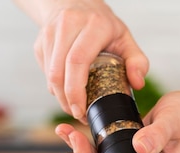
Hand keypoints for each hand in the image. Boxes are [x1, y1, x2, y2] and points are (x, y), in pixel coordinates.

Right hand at [25, 0, 147, 121]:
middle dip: (66, 100)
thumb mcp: (126, 40)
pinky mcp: (41, 41)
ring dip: (60, 96)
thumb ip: (138, 62)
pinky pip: (45, 71)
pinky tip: (67, 93)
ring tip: (74, 108)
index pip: (77, 61)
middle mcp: (69, 25)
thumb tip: (137, 84)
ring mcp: (51, 32)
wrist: (78, 4)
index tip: (81, 110)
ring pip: (50, 73)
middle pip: (59, 71)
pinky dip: (55, 87)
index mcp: (93, 26)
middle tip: (78, 115)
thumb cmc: (105, 27)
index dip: (76, 90)